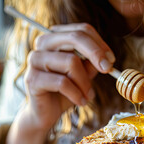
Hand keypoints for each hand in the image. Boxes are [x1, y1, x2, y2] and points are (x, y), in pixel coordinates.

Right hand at [6, 23, 115, 143]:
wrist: (45, 113)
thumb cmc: (66, 91)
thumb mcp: (84, 74)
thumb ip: (92, 62)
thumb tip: (106, 57)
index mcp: (56, 37)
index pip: (81, 30)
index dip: (100, 44)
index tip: (111, 60)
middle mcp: (43, 43)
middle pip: (75, 38)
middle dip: (96, 53)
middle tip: (108, 69)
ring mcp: (35, 59)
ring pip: (71, 62)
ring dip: (85, 82)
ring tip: (88, 96)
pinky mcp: (32, 78)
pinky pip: (62, 82)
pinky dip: (76, 94)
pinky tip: (80, 101)